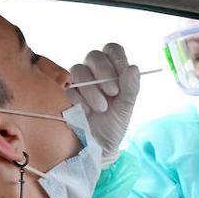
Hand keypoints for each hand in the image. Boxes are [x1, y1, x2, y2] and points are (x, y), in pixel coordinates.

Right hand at [68, 43, 140, 166]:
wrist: (97, 147)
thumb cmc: (113, 125)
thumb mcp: (126, 108)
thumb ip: (131, 88)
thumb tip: (134, 68)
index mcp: (112, 72)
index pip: (112, 50)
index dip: (117, 58)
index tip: (123, 74)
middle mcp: (94, 73)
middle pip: (94, 55)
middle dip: (104, 72)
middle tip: (113, 93)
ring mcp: (78, 83)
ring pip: (79, 70)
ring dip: (93, 89)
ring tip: (102, 108)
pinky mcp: (64, 94)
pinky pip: (69, 88)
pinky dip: (80, 100)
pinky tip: (86, 112)